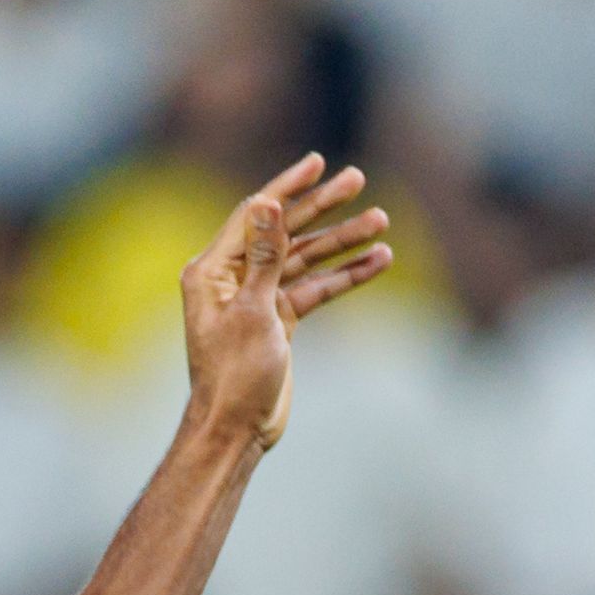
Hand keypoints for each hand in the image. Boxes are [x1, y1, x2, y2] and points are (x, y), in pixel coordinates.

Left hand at [180, 156, 393, 455]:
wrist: (236, 431)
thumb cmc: (234, 376)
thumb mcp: (253, 311)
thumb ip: (264, 256)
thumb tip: (266, 203)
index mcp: (213, 271)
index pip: (255, 215)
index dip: (289, 188)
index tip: (319, 163)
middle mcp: (232, 279)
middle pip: (285, 232)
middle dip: (322, 207)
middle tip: (358, 180)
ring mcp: (257, 299)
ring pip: (305, 259)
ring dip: (342, 242)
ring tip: (381, 221)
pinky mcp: (278, 321)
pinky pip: (315, 289)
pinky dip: (344, 276)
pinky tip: (377, 261)